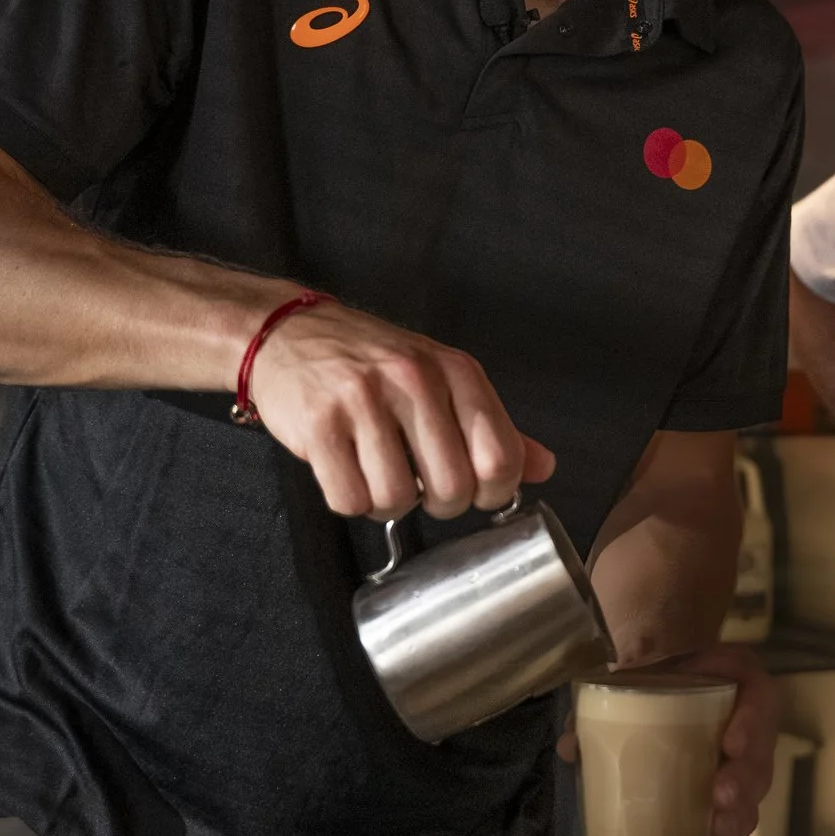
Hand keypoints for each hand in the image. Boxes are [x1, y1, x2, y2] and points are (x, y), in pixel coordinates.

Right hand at [243, 299, 554, 520]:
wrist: (289, 332)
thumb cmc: (374, 362)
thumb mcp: (443, 379)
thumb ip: (494, 427)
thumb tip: (544, 468)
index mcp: (456, 371)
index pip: (501, 458)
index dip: (492, 493)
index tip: (474, 491)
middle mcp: (414, 380)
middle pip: (453, 488)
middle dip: (438, 503)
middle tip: (419, 484)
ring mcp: (363, 400)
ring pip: (397, 499)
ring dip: (388, 504)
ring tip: (378, 473)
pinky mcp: (318, 425)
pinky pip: (349, 499)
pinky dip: (350, 500)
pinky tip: (347, 471)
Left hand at [555, 642, 779, 835]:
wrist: (677, 676)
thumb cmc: (669, 671)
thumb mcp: (649, 668)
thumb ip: (611, 696)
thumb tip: (570, 745)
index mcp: (742, 684)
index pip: (760, 699)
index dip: (752, 723)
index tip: (731, 742)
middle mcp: (753, 725)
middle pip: (760, 754)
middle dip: (743, 780)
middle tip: (720, 796)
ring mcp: (748, 761)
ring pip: (753, 792)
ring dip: (737, 815)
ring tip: (718, 830)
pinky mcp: (735, 789)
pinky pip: (740, 816)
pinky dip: (726, 835)